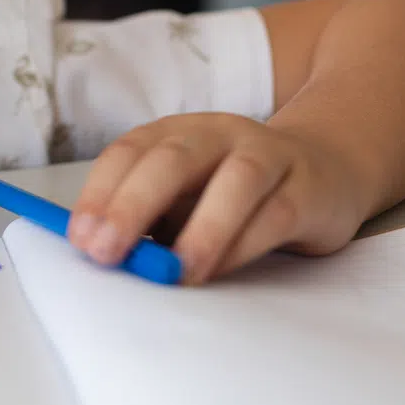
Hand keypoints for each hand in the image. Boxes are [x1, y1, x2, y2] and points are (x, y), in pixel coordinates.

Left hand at [66, 113, 370, 283]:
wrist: (324, 170)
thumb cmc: (230, 193)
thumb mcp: (181, 198)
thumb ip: (146, 219)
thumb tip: (100, 252)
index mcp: (175, 133)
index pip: (128, 152)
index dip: (100, 193)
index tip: (80, 238)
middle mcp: (217, 134)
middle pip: (171, 160)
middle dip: (133, 205)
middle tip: (107, 252)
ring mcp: (267, 156)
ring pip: (236, 181)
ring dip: (202, 229)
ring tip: (175, 272)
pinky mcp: (307, 189)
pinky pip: (277, 214)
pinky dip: (244, 244)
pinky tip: (218, 270)